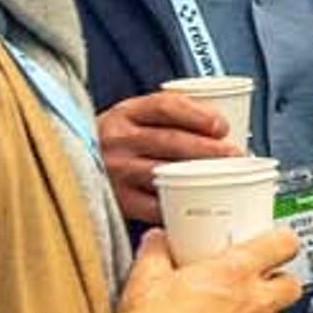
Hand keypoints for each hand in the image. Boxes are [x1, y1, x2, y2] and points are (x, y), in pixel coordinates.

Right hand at [97, 91, 241, 225]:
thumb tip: (226, 126)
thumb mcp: (137, 117)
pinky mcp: (118, 200)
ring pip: (164, 173)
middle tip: (236, 155)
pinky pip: (155, 206)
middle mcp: (116, 139)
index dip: (197, 114)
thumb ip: (171, 115)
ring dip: (198, 177)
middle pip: (170, 141)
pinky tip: (200, 204)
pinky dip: (179, 204)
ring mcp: (115, 171)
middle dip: (208, 149)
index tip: (223, 125)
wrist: (76, 162)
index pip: (164, 106)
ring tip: (226, 178)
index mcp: (126, 112)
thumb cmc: (124, 140)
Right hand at [119, 225, 302, 312]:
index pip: (282, 245)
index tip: (276, 247)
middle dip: (278, 286)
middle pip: (290, 286)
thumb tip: (157, 243)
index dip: (282, 244)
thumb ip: (157, 254)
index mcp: (234, 272)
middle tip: (256, 289)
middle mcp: (255, 304)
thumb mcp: (146, 278)